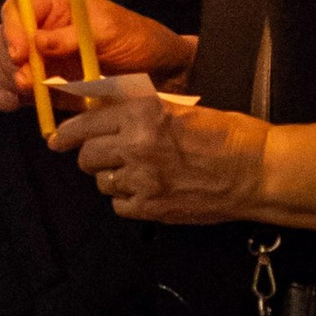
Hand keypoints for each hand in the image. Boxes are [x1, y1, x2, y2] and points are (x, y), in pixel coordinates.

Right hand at [0, 0, 195, 109]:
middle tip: (25, 81)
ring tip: (24, 93)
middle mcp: (40, 27)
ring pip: (2, 64)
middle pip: (3, 38)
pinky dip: (8, 96)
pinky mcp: (43, 84)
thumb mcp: (108, 31)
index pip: (16, 9)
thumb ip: (71, 36)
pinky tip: (15, 102)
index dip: (12, 30)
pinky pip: (14, 89)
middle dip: (7, 60)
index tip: (20, 55)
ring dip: (6, 78)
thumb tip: (37, 43)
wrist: (157, 71)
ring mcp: (39, 57)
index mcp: (53, 3)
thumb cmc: (137, 39)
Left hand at [47, 91, 267, 220]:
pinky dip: (128, 200)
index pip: (85, 123)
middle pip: (88, 156)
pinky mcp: (152, 208)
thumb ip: (140, 112)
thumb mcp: (178, 107)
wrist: (257, 171)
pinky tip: (146, 192)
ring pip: (102, 182)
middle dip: (93, 156)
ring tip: (135, 173)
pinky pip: (120, 205)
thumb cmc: (226, 133)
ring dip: (112, 178)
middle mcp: (135, 144)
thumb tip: (105, 113)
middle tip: (107, 157)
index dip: (68, 133)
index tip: (57, 140)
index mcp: (142, 113)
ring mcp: (142, 179)